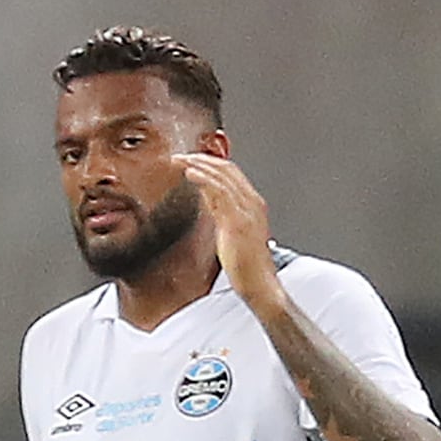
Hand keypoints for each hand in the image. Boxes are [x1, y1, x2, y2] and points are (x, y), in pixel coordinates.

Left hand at [173, 152, 277, 304]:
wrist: (260, 284)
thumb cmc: (246, 265)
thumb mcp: (232, 231)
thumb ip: (222, 212)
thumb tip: (207, 196)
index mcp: (253, 204)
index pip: (232, 174)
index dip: (211, 164)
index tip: (191, 161)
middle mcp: (253, 203)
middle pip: (227, 170)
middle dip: (202, 160)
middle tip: (181, 156)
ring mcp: (247, 210)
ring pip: (222, 176)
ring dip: (199, 165)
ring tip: (180, 160)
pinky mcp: (237, 221)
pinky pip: (220, 191)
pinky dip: (204, 178)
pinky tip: (190, 173)